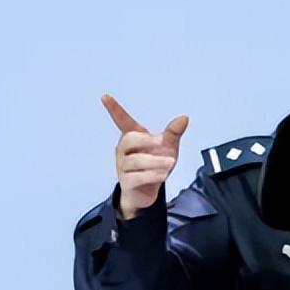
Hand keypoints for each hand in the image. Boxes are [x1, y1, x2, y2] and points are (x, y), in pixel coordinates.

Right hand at [101, 94, 188, 218]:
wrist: (148, 192)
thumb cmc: (156, 165)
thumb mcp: (167, 147)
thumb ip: (173, 133)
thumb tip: (184, 117)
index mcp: (132, 138)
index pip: (121, 121)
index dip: (114, 109)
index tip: (104, 96)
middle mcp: (123, 150)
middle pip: (129, 139)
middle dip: (146, 140)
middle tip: (163, 142)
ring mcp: (122, 166)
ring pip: (136, 160)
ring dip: (155, 161)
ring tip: (170, 163)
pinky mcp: (126, 182)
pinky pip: (137, 177)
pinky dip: (151, 175)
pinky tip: (162, 175)